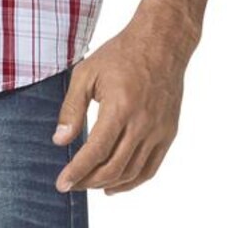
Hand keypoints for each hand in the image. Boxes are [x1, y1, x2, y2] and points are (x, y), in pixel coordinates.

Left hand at [52, 1, 198, 194]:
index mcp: (120, 107)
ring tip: (89, 184)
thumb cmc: (120, 54)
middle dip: (88, 181)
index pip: (96, 152)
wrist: (161, 43)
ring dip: (109, 184)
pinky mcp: (168, 133)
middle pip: (113, 168)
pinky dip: (133, 181)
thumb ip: (72, 108)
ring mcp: (158, 131)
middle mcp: (142, 124)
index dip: (77, 171)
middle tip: (72, 184)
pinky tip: (116, 183)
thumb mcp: (87, 73)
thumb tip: (59, 141)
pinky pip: (151, 168)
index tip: (62, 184)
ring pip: (132, 173)